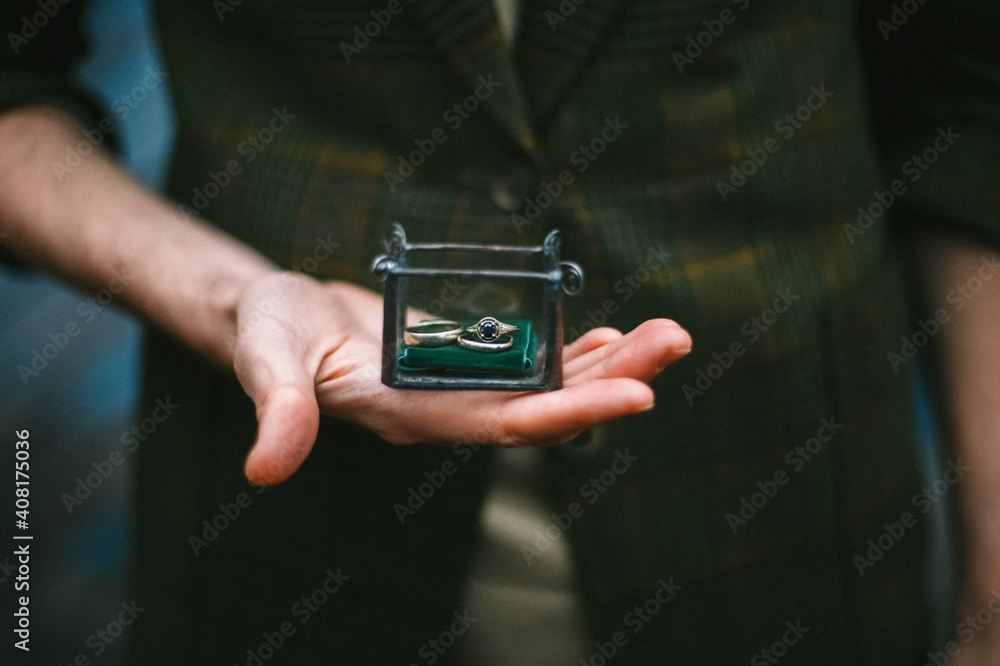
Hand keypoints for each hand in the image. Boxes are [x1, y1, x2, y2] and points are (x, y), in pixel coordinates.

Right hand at [231, 272, 692, 484]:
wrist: (278, 318)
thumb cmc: (270, 330)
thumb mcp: (267, 357)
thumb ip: (278, 407)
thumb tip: (265, 471)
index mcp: (412, 415)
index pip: (504, 423)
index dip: (571, 413)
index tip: (638, 394)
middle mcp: (448, 408)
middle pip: (545, 405)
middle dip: (614, 379)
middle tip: (677, 340)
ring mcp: (458, 384)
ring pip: (546, 383)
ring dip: (609, 362)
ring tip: (670, 333)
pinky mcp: (462, 358)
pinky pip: (528, 361)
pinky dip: (573, 350)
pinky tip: (612, 336)